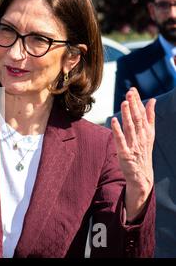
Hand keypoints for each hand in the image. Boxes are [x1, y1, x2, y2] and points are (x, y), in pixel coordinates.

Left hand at [111, 87, 155, 221]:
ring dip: (127, 115)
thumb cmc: (143, 151)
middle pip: (138, 119)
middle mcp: (142, 137)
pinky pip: (121, 140)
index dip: (138, 102)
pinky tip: (114, 121)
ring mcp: (134, 146)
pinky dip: (118, 130)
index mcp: (148, 132)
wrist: (142, 175)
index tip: (133, 90)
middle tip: (129, 92)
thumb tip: (152, 100)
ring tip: (124, 102)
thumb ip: (150, 116)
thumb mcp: (149, 133)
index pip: (143, 114)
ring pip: (130, 128)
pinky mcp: (126, 154)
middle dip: (134, 105)